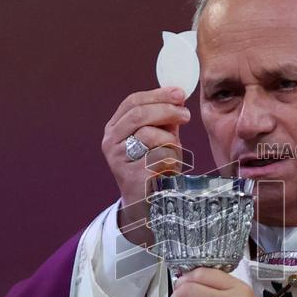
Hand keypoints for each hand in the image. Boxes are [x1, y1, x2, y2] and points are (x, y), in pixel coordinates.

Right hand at [101, 87, 190, 245]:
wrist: (146, 202)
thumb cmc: (154, 166)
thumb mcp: (159, 137)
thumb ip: (165, 118)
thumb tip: (178, 95)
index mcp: (115, 127)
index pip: (132, 102)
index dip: (157, 94)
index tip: (180, 93)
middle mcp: (110, 141)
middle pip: (139, 114)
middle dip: (167, 110)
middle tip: (186, 115)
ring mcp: (118, 159)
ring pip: (148, 134)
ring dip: (169, 140)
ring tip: (175, 151)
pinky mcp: (130, 175)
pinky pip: (158, 157)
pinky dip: (171, 159)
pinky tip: (170, 168)